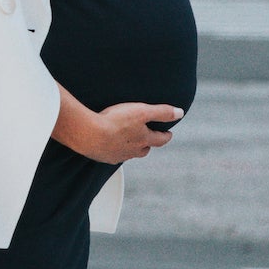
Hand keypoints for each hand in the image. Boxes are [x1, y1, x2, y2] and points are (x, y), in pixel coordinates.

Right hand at [61, 95, 183, 162]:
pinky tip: (109, 144)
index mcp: (143, 140)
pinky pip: (112, 154)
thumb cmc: (115, 121)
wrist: (88, 134)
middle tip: (148, 137)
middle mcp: (132, 151)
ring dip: (131, 148)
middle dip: (148, 143)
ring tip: (128, 141)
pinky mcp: (103, 157)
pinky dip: (114, 149)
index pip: (160, 140)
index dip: (166, 136)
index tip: (169, 133)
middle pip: (144, 150)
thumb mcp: (142, 111)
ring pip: (129, 153)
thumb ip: (161, 112)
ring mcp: (117, 155)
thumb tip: (180, 113)